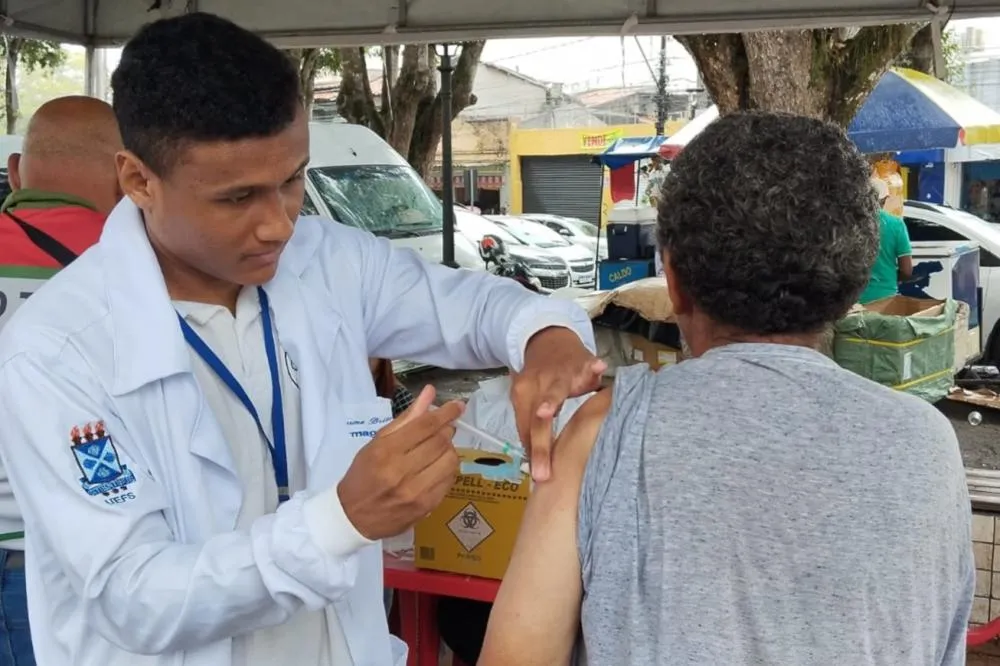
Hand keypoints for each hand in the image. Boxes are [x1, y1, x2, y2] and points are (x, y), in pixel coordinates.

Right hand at [338, 386, 461, 539]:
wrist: (353, 516)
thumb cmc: (363, 474)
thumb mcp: (377, 443)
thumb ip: (406, 418)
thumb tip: (430, 393)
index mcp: (386, 452)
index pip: (425, 426)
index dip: (445, 412)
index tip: (457, 405)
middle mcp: (401, 471)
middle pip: (440, 442)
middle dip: (447, 430)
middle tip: (445, 427)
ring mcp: (416, 492)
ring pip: (450, 460)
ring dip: (449, 449)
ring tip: (439, 448)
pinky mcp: (426, 507)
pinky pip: (449, 480)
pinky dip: (448, 468)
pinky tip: (438, 466)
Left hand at [511, 327, 605, 481]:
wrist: (548, 339)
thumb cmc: (540, 378)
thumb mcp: (529, 399)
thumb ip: (532, 428)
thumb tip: (535, 464)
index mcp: (522, 394)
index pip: (524, 428)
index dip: (531, 452)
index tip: (539, 476)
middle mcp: (538, 383)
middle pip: (537, 420)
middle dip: (540, 446)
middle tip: (543, 473)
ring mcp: (560, 372)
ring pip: (556, 390)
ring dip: (552, 400)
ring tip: (547, 412)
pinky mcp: (581, 361)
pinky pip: (588, 364)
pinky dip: (592, 367)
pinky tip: (599, 369)